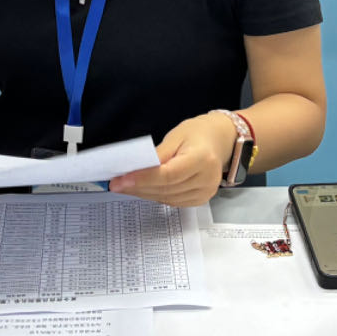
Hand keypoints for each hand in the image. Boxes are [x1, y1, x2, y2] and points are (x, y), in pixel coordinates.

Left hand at [110, 112, 236, 207]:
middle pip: (166, 189)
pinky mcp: (201, 199)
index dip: (143, 179)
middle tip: (116, 184)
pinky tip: (143, 190)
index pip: (168, 175)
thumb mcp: (176, 136)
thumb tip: (135, 169)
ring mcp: (205, 192)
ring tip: (125, 187)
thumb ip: (158, 155)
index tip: (121, 180)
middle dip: (138, 187)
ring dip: (144, 193)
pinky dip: (156, 196)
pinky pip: (173, 202)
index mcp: (202, 159)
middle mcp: (206, 179)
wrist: (221, 139)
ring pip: (167, 198)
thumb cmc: (198, 133)